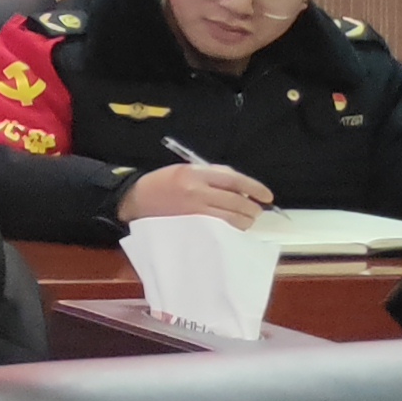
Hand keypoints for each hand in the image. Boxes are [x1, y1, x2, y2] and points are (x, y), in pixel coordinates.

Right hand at [118, 163, 271, 227]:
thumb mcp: (185, 170)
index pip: (234, 181)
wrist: (134, 200)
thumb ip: (212, 175)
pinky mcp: (191, 227)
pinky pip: (220, 230)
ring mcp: (194, 213)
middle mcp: (197, 192)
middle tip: (257, 211)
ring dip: (245, 220)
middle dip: (252, 208)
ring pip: (231, 219)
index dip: (255, 188)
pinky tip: (233, 228)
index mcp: (196, 174)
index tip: (267, 196)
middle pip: (237, 202)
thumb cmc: (161, 183)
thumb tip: (240, 187)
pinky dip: (232, 229)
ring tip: (246, 219)